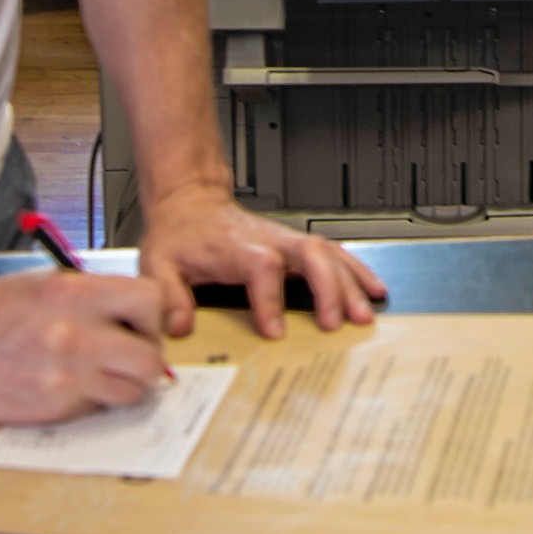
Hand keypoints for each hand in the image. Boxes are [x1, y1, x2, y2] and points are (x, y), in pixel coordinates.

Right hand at [0, 267, 173, 423]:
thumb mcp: (48, 283)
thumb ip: (94, 295)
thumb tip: (134, 311)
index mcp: (76, 294)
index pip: (151, 300)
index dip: (151, 314)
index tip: (139, 321)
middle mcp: (76, 335)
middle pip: (150, 359)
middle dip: (146, 358)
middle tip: (130, 354)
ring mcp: (66, 377)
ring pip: (132, 392)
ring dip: (125, 385)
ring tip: (103, 372)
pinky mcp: (55, 408)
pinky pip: (98, 408)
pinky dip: (94, 400)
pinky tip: (73, 386)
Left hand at [135, 182, 387, 337]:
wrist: (191, 202)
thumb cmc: (179, 235)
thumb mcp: (158, 264)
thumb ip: (167, 296)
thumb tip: (178, 327)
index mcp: (237, 247)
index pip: (261, 267)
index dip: (269, 299)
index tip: (274, 331)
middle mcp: (269, 241)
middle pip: (311, 254)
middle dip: (329, 287)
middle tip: (337, 323)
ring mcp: (287, 241)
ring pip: (330, 253)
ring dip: (351, 282)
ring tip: (365, 312)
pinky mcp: (298, 245)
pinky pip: (336, 254)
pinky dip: (358, 271)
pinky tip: (374, 289)